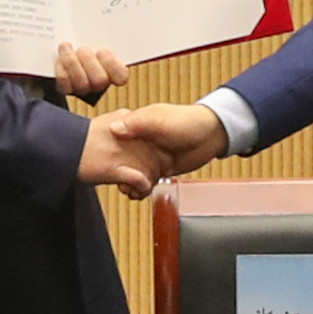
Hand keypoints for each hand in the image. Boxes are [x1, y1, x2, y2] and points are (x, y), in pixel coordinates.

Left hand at [52, 40, 126, 101]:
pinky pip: (65, 83)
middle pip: (100, 80)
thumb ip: (100, 34)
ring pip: (81, 82)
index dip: (112, 64)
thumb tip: (102, 17)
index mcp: (113, 70)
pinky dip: (61, 68)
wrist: (66, 52)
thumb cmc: (86, 41)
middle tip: (82, 48)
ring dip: (72, 62)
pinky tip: (59, 58)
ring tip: (66, 46)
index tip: (102, 50)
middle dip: (89, 61)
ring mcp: (83, 88)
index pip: (121, 76)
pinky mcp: (67, 89)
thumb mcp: (96, 36)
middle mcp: (100, 83)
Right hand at [77, 118, 172, 200]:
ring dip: (148, 183)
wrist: (60, 145)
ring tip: (137, 189)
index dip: (156, 154)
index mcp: (127, 121)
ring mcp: (121, 151)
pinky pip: (140, 182)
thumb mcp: (106, 122)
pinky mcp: (113, 168)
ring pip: (151, 170)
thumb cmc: (80, 138)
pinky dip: (142, 190)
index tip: (152, 164)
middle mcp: (128, 134)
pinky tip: (134, 193)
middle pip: (156, 155)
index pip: (156, 138)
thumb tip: (137, 136)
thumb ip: (124, 125)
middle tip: (145, 180)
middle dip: (153, 171)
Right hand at [101, 102, 229, 177]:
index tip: (100, 159)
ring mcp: (150, 155)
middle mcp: (141, 140)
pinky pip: (144, 179)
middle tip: (113, 180)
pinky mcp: (159, 168)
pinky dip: (139, 187)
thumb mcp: (160, 120)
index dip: (107, 148)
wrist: (212, 137)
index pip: (114, 136)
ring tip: (125, 189)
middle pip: (120, 156)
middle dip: (115, 169)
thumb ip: (137, 124)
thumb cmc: (188, 122)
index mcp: (137, 124)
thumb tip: (113, 129)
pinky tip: (137, 192)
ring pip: (130, 170)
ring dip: (127, 181)